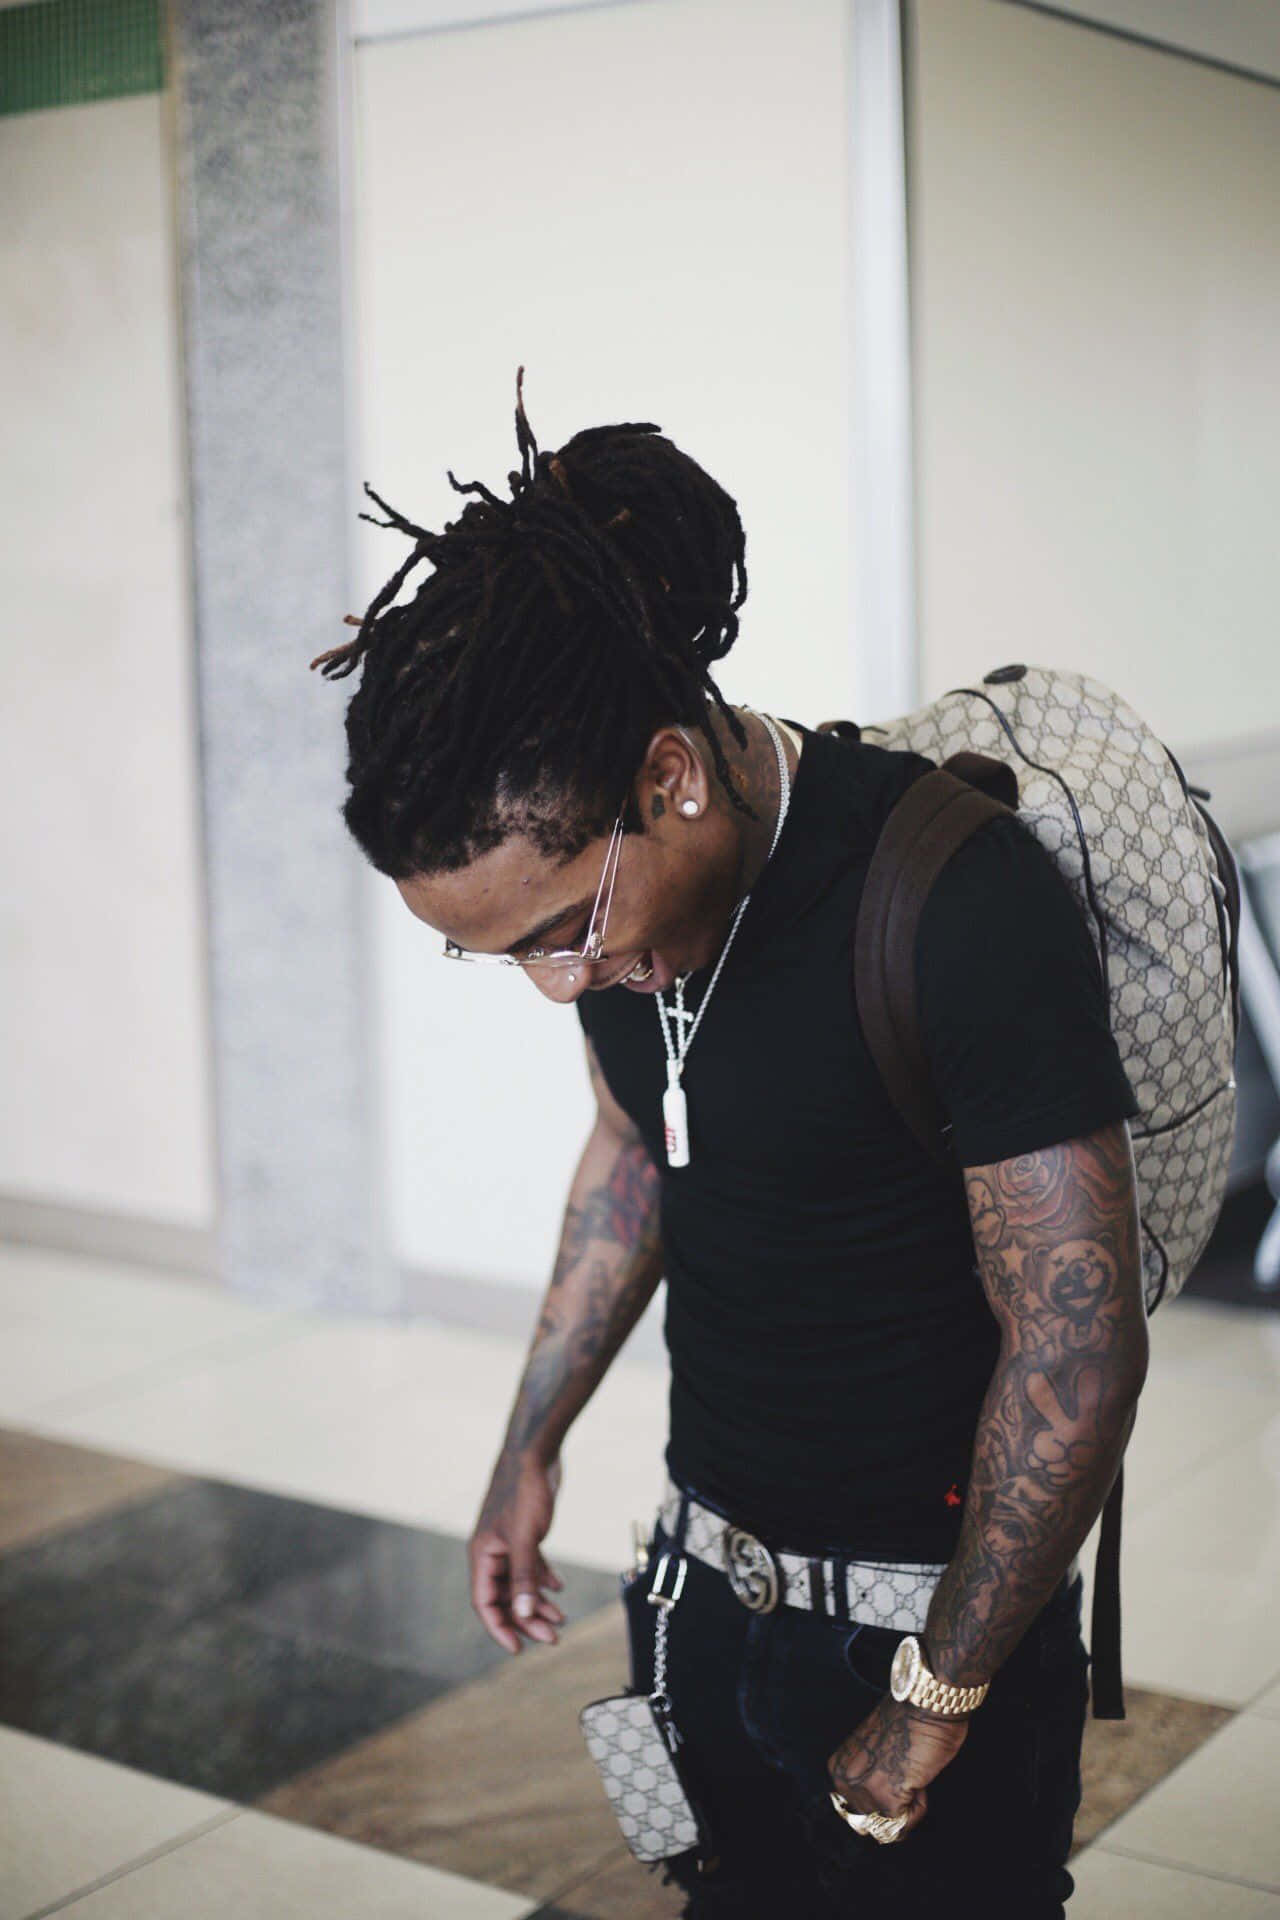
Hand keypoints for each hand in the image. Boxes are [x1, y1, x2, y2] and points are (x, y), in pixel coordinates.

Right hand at [469, 1449, 565, 1653]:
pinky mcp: (524, 1532)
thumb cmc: (524, 1490)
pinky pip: (529, 1565)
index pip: (484, 1602)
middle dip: (527, 1619)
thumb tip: (525, 1615)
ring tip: (561, 1620)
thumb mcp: (526, 1537)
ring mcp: (507, 1542)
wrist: (535, 1452)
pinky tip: (558, 1588)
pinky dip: (543, 1578)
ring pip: (519, 1583)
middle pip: (504, 1597)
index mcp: (482, 1554)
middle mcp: (491, 1551)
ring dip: (538, 1602)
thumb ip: (525, 1577)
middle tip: (553, 1638)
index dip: (500, 1628)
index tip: (518, 1649)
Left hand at [828, 1695, 969, 1841]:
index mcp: (839, 1767)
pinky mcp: (886, 1798)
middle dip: (897, 1803)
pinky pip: (905, 1824)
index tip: (896, 1767)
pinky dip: (919, 1807)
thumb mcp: (876, 1752)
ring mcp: (863, 1790)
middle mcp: (844, 1780)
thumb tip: (878, 1814)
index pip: (861, 1810)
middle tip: (907, 1771)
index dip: (886, 1795)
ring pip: (891, 1826)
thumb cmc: (910, 1721)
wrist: (927, 1702)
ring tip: (912, 1772)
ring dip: (909, 1805)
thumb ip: (870, 1777)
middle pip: (875, 1821)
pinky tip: (918, 1778)